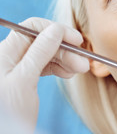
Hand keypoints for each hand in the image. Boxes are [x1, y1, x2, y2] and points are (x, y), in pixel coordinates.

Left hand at [0, 17, 88, 131]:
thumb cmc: (6, 113)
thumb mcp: (23, 81)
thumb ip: (39, 52)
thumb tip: (56, 29)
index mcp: (6, 52)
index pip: (34, 28)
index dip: (57, 30)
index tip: (78, 41)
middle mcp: (11, 57)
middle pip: (43, 42)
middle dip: (66, 50)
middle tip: (83, 64)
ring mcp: (18, 68)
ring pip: (46, 54)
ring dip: (66, 60)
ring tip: (79, 70)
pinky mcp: (24, 79)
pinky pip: (44, 66)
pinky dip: (59, 68)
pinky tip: (69, 74)